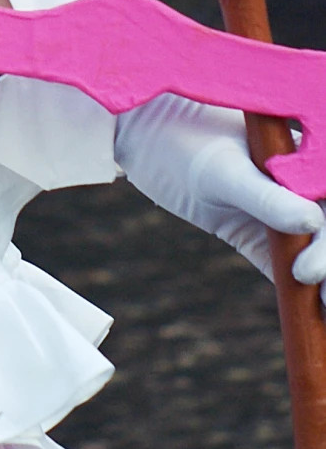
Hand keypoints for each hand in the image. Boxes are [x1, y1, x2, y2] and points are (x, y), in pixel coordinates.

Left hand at [116, 93, 325, 305]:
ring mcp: (275, 210)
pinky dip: (295, 289)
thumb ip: (265, 197)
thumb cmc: (180, 140)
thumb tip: (313, 223)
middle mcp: (295, 183)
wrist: (141, 137)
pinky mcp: (254, 233)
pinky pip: (281, 263)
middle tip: (319, 294)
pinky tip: (304, 311)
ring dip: (320, 279)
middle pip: (325, 226)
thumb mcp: (222, 171)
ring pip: (309, 249)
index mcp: (298, 156)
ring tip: (321, 311)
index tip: (308, 268)